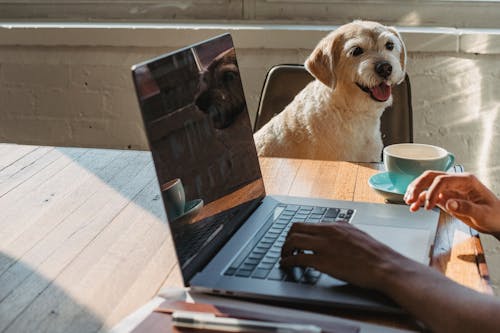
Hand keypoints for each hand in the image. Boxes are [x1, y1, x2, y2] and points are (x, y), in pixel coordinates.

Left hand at [280, 222, 407, 290]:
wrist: (385, 266)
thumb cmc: (376, 255)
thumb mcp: (358, 235)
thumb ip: (343, 233)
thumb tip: (334, 234)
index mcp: (337, 225)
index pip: (308, 223)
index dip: (296, 232)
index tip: (293, 238)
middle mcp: (328, 232)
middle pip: (296, 228)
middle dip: (287, 238)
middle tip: (285, 247)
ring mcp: (325, 245)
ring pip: (293, 240)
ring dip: (284, 249)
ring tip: (284, 256)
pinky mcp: (323, 261)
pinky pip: (298, 258)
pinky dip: (288, 261)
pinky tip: (286, 265)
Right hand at [405, 171, 499, 234]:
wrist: (498, 222)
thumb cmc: (495, 215)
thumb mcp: (483, 214)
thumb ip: (466, 208)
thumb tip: (449, 203)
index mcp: (466, 181)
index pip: (442, 180)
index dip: (432, 191)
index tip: (428, 206)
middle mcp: (456, 182)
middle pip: (431, 177)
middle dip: (418, 186)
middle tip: (410, 198)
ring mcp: (450, 189)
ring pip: (427, 184)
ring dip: (416, 191)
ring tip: (409, 202)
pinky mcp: (446, 197)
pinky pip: (429, 195)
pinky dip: (420, 200)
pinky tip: (414, 207)